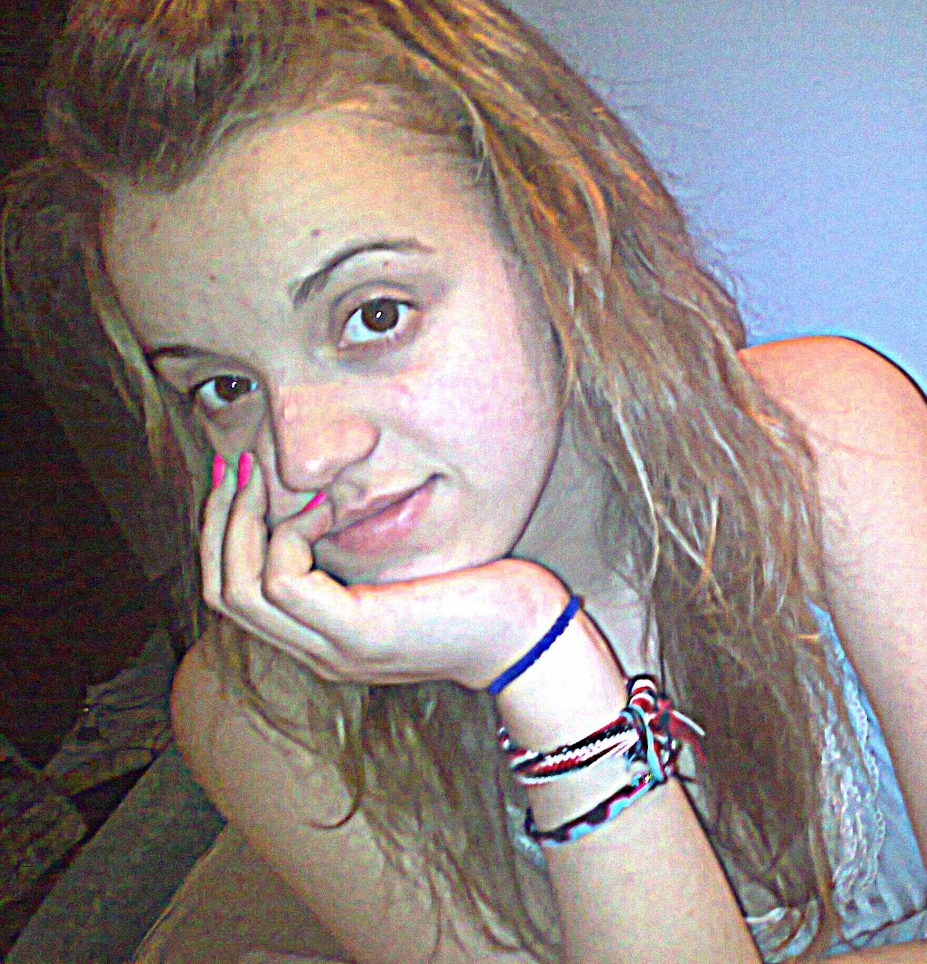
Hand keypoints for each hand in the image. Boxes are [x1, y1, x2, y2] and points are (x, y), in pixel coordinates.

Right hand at [201, 454, 574, 689]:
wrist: (526, 636)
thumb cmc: (475, 592)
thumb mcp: (399, 569)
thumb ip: (355, 550)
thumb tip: (319, 496)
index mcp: (320, 635)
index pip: (231, 592)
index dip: (220, 529)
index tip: (235, 473)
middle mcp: (315, 649)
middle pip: (220, 590)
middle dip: (217, 517)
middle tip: (233, 461)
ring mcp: (333, 648)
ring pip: (236, 589)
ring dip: (240, 521)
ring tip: (262, 474)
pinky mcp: (360, 634)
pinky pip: (284, 581)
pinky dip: (287, 535)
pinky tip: (320, 506)